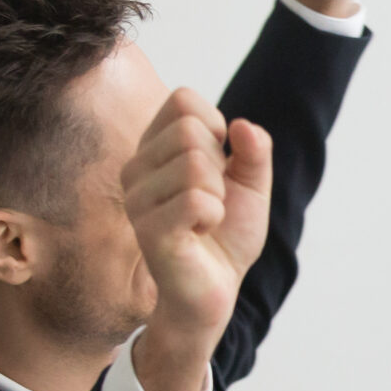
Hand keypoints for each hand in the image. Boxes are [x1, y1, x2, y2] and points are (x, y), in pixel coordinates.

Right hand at [121, 89, 272, 390]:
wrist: (217, 290)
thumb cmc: (225, 236)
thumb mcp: (251, 184)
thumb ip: (254, 150)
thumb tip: (242, 126)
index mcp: (154, 148)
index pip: (183, 100)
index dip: (217, 126)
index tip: (219, 163)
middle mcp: (136, 168)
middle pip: (190, 129)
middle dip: (219, 165)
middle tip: (213, 200)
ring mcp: (137, 199)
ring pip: (194, 163)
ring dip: (218, 196)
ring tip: (206, 219)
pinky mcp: (149, 230)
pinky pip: (198, 199)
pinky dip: (215, 216)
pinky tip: (200, 233)